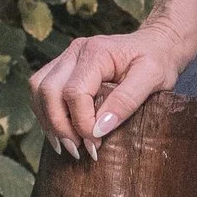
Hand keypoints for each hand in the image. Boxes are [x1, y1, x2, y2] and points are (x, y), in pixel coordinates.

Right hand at [31, 21, 184, 160]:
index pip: (74, 92)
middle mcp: (75, 51)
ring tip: (66, 145)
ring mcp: (66, 58)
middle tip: (77, 151)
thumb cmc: (157, 61)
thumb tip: (99, 128)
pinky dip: (46, 112)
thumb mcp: (153, 79)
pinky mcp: (63, 67)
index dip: (81, 123)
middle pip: (48, 91)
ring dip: (47, 120)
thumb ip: (126, 101)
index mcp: (96, 52)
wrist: (156, 45)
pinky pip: (42, 89)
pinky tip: (60, 131)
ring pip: (38, 89)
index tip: (96, 144)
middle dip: (59, 126)